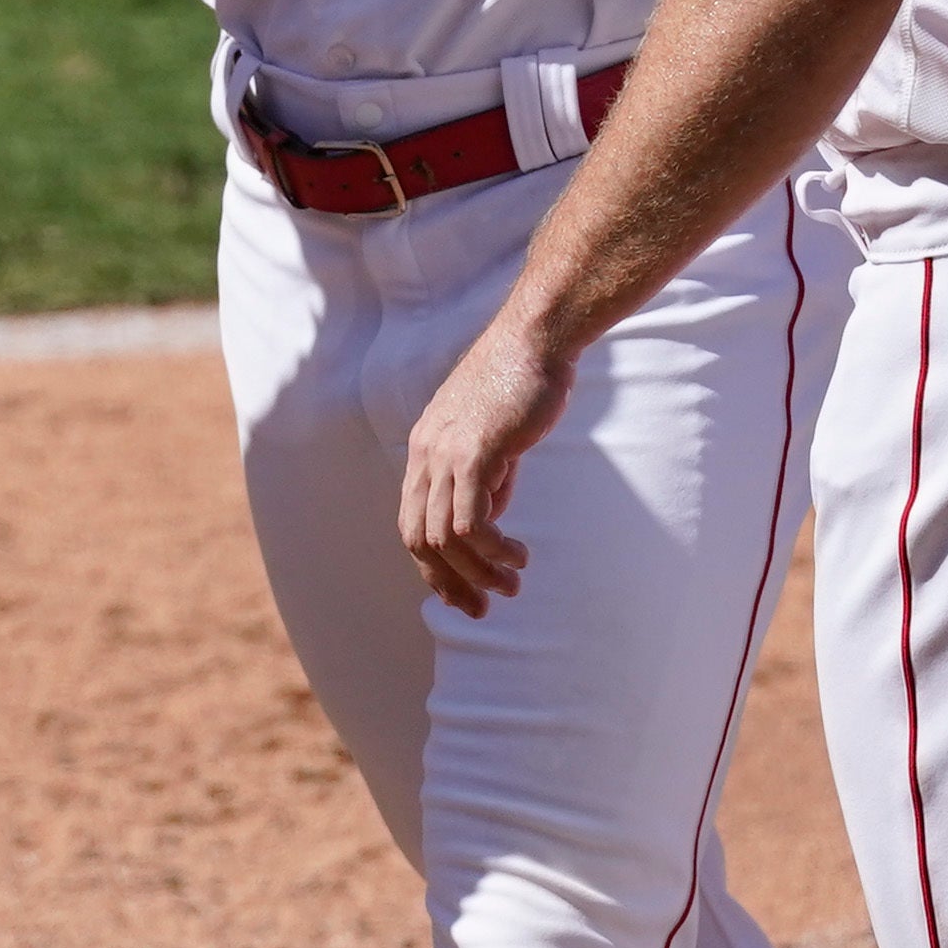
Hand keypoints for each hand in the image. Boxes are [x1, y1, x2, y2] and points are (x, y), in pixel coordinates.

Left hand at [395, 311, 576, 615]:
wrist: (535, 340)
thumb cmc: (521, 384)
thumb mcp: (494, 440)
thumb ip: (485, 480)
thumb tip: (487, 523)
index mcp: (425, 451)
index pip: (413, 524)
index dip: (434, 568)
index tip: (465, 595)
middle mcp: (426, 455)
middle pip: (418, 539)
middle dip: (448, 582)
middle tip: (484, 607)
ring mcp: (446, 453)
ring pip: (443, 537)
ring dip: (478, 571)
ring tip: (512, 584)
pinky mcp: (475, 452)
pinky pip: (470, 521)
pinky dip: (492, 549)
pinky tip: (519, 555)